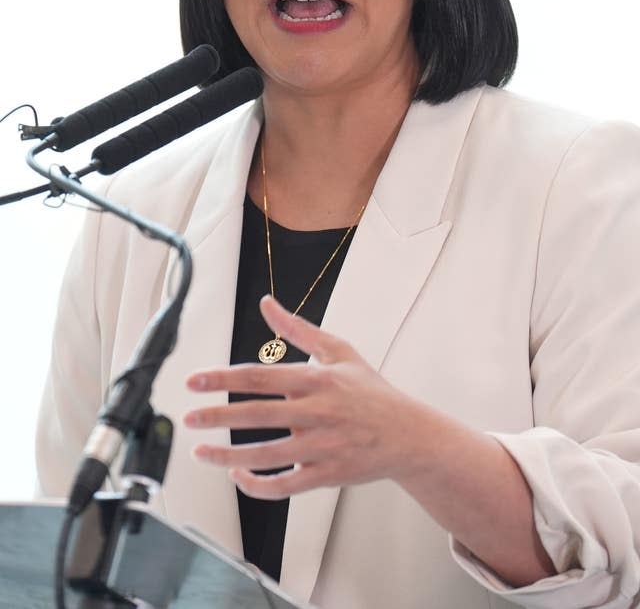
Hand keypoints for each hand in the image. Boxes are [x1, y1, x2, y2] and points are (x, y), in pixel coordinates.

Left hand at [183, 295, 419, 498]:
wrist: (409, 436)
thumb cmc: (371, 392)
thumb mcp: (339, 352)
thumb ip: (298, 329)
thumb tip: (268, 304)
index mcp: (317, 379)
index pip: (261, 377)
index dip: (223, 379)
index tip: (195, 380)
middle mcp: (318, 413)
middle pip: (258, 415)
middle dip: (217, 417)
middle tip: (188, 418)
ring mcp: (321, 447)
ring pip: (266, 455)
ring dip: (228, 455)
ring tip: (201, 452)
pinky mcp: (325, 476)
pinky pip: (284, 486)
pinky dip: (257, 485)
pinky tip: (237, 475)